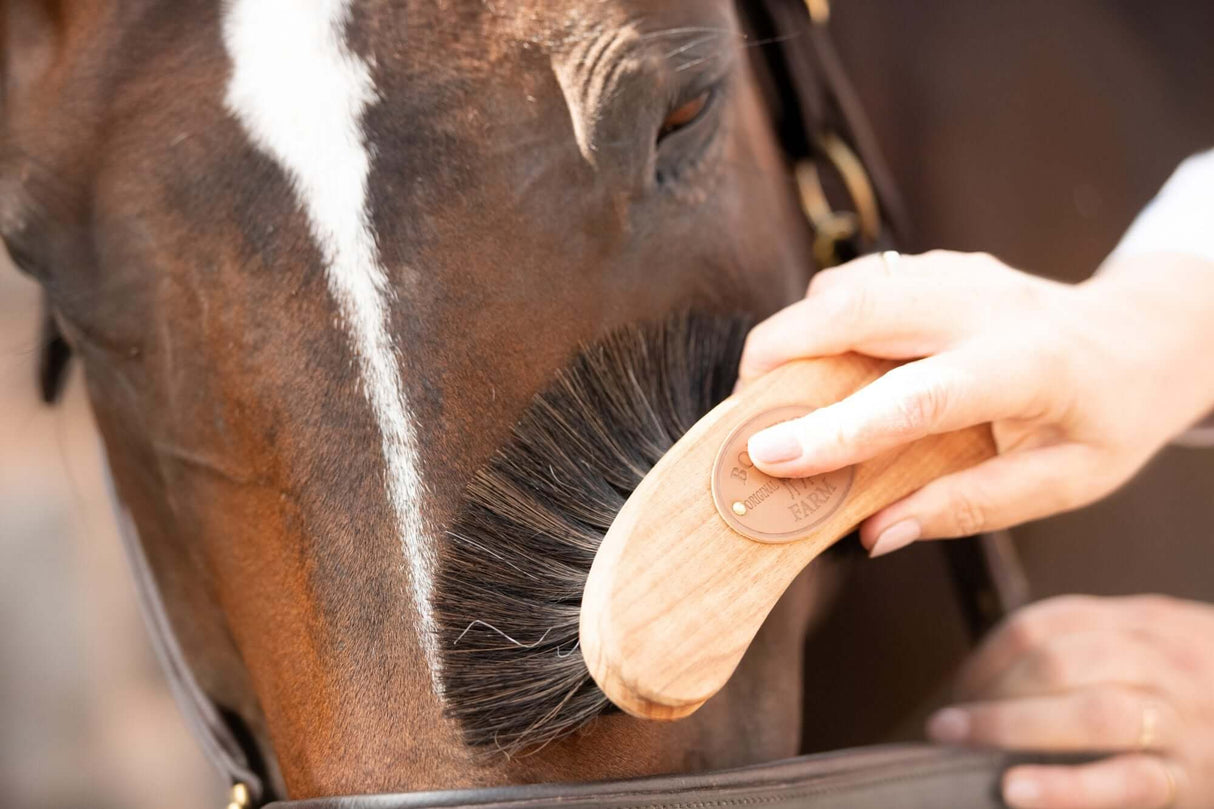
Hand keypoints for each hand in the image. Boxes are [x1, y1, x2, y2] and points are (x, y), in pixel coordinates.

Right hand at [737, 250, 1213, 555]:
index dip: (836, 429)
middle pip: (857, 306)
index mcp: (1029, 366)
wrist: (1144, 332)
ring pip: (847, 283)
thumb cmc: (1109, 415)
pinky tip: (822, 364)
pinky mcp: (936, 264)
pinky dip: (819, 319)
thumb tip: (876, 532)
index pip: (917, 398)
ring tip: (774, 396)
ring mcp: (958, 271)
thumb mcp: (1066, 481)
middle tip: (741, 412)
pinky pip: (858, 280)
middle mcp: (986, 303)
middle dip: (779, 350)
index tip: (770, 455)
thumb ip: (971, 506)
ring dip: (793, 334)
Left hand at [925, 595, 1213, 808]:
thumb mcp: (1152, 650)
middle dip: (991, 694)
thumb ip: (1087, 649)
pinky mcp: (1192, 781)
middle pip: (1060, 662)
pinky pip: (1126, 781)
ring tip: (962, 748)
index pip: (1044, 624)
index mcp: (1143, 623)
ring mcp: (1182, 722)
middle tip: (945, 727)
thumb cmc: (1193, 693)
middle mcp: (1165, 662)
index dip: (988, 658)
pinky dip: (1066, 787)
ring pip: (1093, 714)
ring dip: (1013, 728)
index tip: (956, 691)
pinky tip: (1016, 791)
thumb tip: (983, 683)